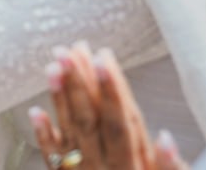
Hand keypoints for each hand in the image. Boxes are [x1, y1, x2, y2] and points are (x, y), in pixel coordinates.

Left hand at [29, 42, 187, 169]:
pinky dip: (44, 136)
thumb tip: (167, 136)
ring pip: (71, 133)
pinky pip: (53, 160)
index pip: (121, 122)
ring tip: (53, 64)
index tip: (103, 54)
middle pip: (92, 121)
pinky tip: (34, 110)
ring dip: (61, 98)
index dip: (113, 88)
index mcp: (134, 168)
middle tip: (72, 47)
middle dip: (82, 83)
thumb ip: (171, 168)